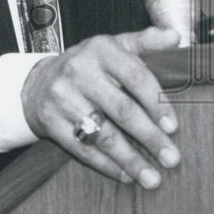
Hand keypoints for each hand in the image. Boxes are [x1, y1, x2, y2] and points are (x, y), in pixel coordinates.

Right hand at [20, 27, 181, 188]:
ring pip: (102, 133)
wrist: (39, 82)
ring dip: (130, 159)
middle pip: (121, 109)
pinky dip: (106, 165)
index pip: (135, 76)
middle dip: (150, 137)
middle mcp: (78, 70)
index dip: (157, 103)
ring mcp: (61, 97)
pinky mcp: (50, 120)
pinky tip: (124, 174)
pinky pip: (82, 148)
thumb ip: (145, 42)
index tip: (173, 127)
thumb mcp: (113, 47)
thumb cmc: (88, 66)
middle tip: (172, 159)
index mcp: (99, 50)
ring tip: (152, 178)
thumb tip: (174, 35)